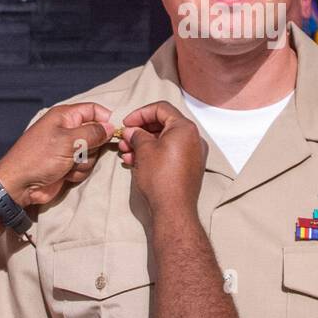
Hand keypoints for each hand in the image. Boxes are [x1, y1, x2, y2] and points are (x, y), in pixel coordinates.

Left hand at [0, 102, 113, 206]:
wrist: (20, 186)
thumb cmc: (39, 158)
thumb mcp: (68, 141)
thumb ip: (93, 133)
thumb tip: (111, 127)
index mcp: (65, 116)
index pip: (94, 110)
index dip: (107, 119)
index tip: (117, 132)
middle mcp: (68, 130)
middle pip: (97, 133)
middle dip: (93, 146)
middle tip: (81, 152)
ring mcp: (68, 149)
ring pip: (93, 153)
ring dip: (84, 162)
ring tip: (68, 165)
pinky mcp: (68, 165)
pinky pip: (85, 166)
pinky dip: (78, 172)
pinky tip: (65, 175)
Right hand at [118, 101, 206, 219]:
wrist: (173, 209)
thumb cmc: (160, 177)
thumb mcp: (144, 150)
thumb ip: (137, 134)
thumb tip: (132, 131)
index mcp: (185, 128)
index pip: (161, 108)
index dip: (140, 113)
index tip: (126, 123)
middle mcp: (193, 138)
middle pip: (163, 124)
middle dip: (140, 130)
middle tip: (124, 138)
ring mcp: (193, 154)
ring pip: (164, 140)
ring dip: (143, 143)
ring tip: (126, 152)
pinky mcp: (189, 167)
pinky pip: (169, 153)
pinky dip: (153, 154)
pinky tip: (135, 161)